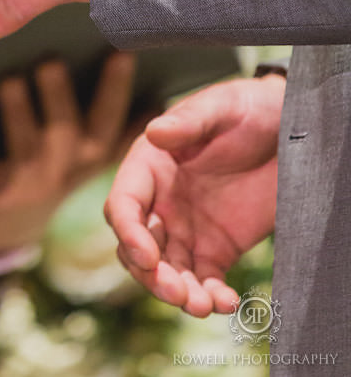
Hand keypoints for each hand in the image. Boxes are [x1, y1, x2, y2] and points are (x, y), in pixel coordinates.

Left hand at [0, 53, 138, 254]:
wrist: (6, 231)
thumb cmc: (48, 174)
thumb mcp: (85, 158)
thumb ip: (112, 128)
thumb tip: (156, 95)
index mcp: (89, 158)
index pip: (109, 120)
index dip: (116, 89)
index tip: (121, 52)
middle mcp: (63, 171)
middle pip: (66, 132)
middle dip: (58, 97)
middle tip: (50, 61)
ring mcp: (28, 183)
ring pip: (25, 145)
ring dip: (16, 112)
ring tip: (8, 81)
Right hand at [104, 74, 284, 317]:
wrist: (292, 129)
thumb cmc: (249, 110)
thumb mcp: (220, 108)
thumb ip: (188, 122)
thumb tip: (155, 132)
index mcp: (148, 168)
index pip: (124, 207)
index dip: (129, 235)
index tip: (148, 258)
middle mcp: (160, 202)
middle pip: (138, 248)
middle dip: (151, 275)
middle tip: (178, 294)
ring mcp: (187, 228)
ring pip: (168, 270)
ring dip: (179, 292)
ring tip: (204, 306)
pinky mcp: (217, 247)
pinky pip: (205, 278)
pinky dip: (211, 295)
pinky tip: (227, 303)